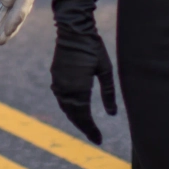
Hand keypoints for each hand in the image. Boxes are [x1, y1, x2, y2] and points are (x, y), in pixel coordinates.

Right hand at [48, 0, 116, 143]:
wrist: (73, 28)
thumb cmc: (93, 47)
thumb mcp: (105, 70)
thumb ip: (108, 93)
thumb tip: (112, 114)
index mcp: (78, 88)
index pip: (84, 116)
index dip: (91, 130)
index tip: (99, 140)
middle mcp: (65, 88)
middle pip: (73, 115)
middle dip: (83, 127)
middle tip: (94, 136)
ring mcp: (58, 81)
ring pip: (66, 107)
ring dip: (75, 118)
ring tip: (86, 125)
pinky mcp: (56, 75)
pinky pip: (61, 98)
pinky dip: (69, 107)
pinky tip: (75, 108)